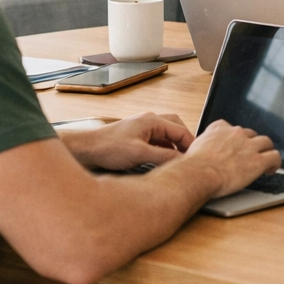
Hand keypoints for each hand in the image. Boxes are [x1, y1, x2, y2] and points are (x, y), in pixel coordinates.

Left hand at [65, 112, 192, 170]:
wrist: (86, 149)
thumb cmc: (107, 148)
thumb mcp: (139, 154)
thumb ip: (163, 157)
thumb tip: (182, 162)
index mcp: (152, 120)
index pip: (181, 131)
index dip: (191, 145)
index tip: (197, 158)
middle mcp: (149, 121)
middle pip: (176, 128)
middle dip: (185, 142)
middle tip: (190, 157)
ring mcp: (142, 128)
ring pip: (166, 134)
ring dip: (174, 146)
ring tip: (178, 161)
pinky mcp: (136, 136)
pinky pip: (157, 140)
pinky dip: (163, 149)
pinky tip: (162, 161)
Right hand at [183, 119, 281, 197]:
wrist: (198, 175)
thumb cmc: (192, 167)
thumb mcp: (194, 148)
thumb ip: (203, 146)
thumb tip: (200, 154)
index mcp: (220, 128)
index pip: (233, 128)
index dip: (236, 139)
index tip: (236, 147)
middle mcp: (236, 133)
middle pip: (251, 134)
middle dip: (251, 144)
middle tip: (249, 155)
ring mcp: (249, 146)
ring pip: (266, 142)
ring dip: (266, 150)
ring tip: (265, 160)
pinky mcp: (258, 161)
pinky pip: (274, 157)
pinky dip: (275, 163)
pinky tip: (271, 169)